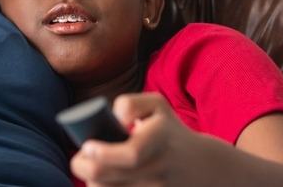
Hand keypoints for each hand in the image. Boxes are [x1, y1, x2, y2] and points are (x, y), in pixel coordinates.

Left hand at [69, 92, 224, 185]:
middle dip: (85, 169)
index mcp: (161, 138)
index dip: (104, 154)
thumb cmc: (169, 131)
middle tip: (81, 159)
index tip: (87, 146)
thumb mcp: (156, 105)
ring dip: (94, 182)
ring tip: (95, 170)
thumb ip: (130, 104)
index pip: (132, 154)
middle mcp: (160, 168)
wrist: (201, 166)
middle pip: (109, 179)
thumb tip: (113, 120)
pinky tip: (107, 182)